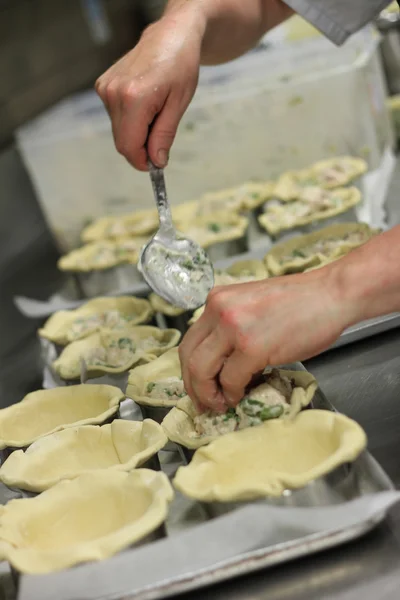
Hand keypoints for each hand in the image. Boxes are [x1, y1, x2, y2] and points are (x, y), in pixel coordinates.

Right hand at [95, 9, 204, 170]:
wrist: (171, 36)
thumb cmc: (180, 67)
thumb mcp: (179, 104)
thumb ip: (164, 135)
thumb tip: (156, 161)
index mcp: (134, 98)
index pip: (129, 146)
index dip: (142, 161)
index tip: (156, 164)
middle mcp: (114, 93)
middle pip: (122, 142)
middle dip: (141, 148)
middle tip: (161, 137)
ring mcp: (106, 88)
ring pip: (119, 131)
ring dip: (137, 133)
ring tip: (155, 112)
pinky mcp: (103, 86)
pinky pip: (115, 117)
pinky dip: (130, 120)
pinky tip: (145, 103)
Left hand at [179, 267, 354, 412]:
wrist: (331, 294)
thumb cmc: (300, 301)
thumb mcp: (251, 305)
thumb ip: (230, 327)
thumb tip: (219, 362)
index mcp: (217, 299)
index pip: (189, 340)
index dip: (191, 369)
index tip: (199, 386)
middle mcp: (218, 309)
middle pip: (188, 356)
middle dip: (194, 386)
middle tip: (205, 402)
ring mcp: (233, 327)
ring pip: (201, 370)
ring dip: (209, 394)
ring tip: (222, 403)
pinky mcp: (252, 347)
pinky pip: (231, 379)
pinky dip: (233, 393)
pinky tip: (241, 394)